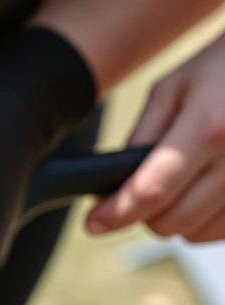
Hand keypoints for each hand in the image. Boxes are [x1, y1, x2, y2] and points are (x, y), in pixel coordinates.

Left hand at [87, 34, 224, 241]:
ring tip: (178, 187)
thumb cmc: (222, 68)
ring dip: (178, 221)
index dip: (117, 213)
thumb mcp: (172, 90)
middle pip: (174, 221)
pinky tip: (203, 194)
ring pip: (199, 234)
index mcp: (210, 127)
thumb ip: (141, 137)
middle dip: (145, 215)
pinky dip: (206, 221)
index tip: (94, 223)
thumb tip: (117, 184)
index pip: (152, 190)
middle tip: (141, 193)